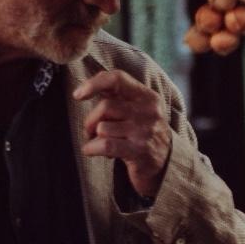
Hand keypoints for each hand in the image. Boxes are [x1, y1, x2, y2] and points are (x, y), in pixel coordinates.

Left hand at [74, 70, 170, 202]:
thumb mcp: (137, 109)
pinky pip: (104, 145)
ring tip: (100, 143)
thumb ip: (118, 94)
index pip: (117, 79)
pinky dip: (91, 149)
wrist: (166, 164)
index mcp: (147, 97)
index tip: (78, 95)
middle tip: (91, 131)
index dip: (94, 84)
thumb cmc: (142, 133)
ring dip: (92, 138)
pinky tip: (94, 151)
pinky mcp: (139, 151)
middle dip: (90, 121)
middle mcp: (150, 112)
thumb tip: (90, 82)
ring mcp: (146, 132)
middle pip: (105, 107)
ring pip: (102, 128)